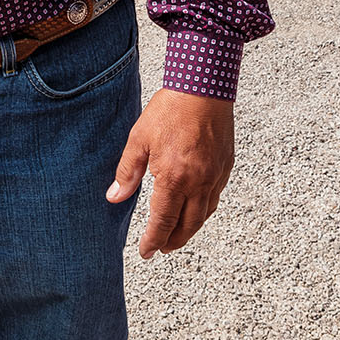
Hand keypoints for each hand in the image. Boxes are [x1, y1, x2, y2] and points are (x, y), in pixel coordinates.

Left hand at [107, 88, 234, 257]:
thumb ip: (127, 172)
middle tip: (161, 249)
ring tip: (177, 235)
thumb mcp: (139, 139)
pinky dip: (203, 211)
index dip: (153, 241)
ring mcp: (214, 176)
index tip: (146, 252)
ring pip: (203, 215)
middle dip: (172, 242)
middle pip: (187, 226)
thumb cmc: (170, 109)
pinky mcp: (225, 167)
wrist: (204, 87)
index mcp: (174, 178)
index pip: (163, 221)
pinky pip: (215, 199)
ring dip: (189, 230)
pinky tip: (195, 210)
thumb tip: (114, 197)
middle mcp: (198, 183)